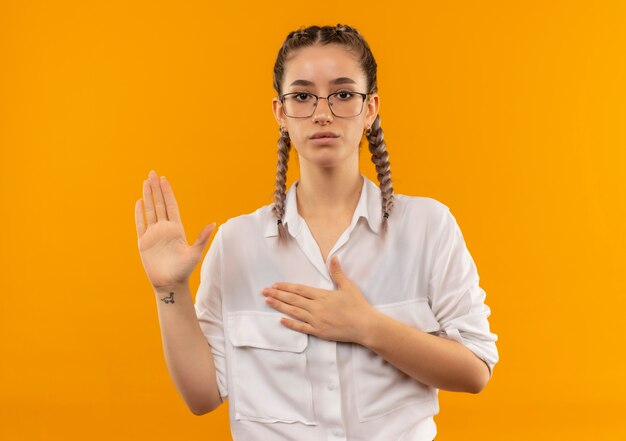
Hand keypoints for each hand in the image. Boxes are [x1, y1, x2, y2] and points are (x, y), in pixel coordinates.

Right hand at [134, 170, 215, 290]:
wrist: (170, 283)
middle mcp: (164, 228)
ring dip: (147, 196)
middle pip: (159, 203)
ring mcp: (153, 234)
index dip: (167, 192)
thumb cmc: (184, 270)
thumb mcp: (195, 253)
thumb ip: (202, 238)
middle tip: (152, 172)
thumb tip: (213, 223)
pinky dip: (139, 213)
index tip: (164, 179)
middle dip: (155, 188)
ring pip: (150, 210)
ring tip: (145, 182)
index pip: (171, 205)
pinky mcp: (144, 242)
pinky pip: (140, 224)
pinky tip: (139, 202)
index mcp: (176, 229)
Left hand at [262, 255, 378, 343]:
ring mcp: (316, 320)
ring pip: (293, 312)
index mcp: (322, 295)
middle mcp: (316, 307)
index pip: (299, 290)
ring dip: (279, 307)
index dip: (285, 287)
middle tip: (264, 291)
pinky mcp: (319, 332)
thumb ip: (337, 272)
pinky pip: (301, 328)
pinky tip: (281, 320)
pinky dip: (290, 324)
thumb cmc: (358, 305)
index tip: (274, 284)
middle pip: (292, 300)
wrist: (365, 326)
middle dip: (277, 295)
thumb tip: (333, 257)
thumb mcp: (348, 286)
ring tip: (268, 302)